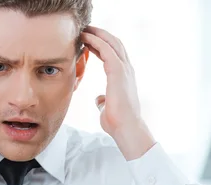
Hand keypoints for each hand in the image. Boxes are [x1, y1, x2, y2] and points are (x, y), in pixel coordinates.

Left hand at [81, 26, 154, 160]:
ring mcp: (124, 70)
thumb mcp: (107, 108)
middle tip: (85, 29)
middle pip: (114, 44)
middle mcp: (126, 70)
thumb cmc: (117, 122)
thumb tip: (100, 99)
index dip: (101, 45)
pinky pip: (107, 50)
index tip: (88, 40)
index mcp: (124, 77)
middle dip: (100, 34)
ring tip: (84, 30)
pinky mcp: (118, 72)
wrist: (126, 128)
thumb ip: (104, 100)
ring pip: (111, 43)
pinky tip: (86, 39)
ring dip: (97, 34)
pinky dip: (96, 42)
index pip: (113, 54)